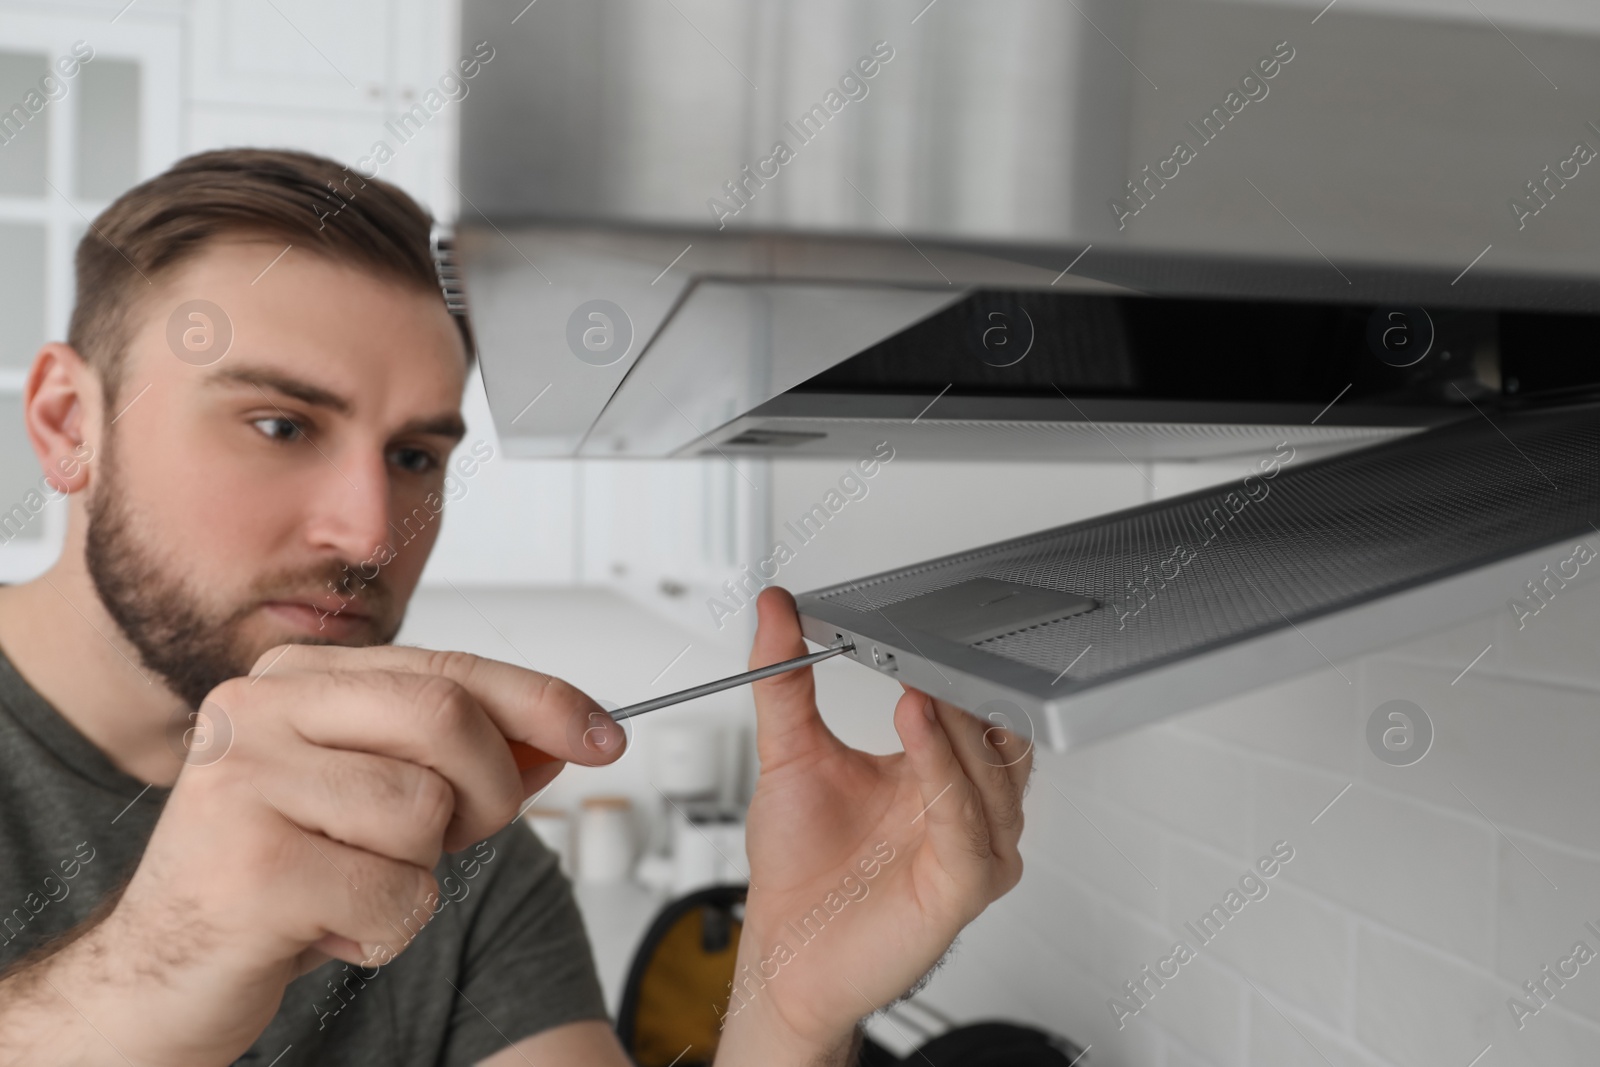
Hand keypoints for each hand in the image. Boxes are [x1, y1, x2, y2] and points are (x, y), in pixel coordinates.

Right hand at [0, 645, 621, 1066]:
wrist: (158, 976)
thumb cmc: (271, 878)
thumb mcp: (369, 801)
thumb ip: (456, 760)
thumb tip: (564, 734)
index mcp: (292, 677)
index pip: (449, 667)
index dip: (543, 700)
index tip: (606, 733)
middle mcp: (257, 709)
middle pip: (447, 720)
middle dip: (489, 792)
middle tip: (456, 838)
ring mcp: (242, 782)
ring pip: (424, 817)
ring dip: (414, 876)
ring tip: (348, 885)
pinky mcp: (247, 867)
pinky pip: (394, 898)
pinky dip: (382, 933)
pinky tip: (321, 927)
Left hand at [715, 589, 1028, 1061]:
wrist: (783, 955)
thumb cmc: (798, 870)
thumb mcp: (788, 752)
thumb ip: (783, 679)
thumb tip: (774, 610)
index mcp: (935, 775)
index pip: (973, 710)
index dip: (951, 668)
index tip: (918, 627)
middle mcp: (963, 811)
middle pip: (997, 738)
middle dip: (966, 693)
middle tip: (928, 653)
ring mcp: (971, 850)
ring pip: (991, 777)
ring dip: (956, 730)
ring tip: (918, 690)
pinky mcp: (964, 889)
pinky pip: (969, 828)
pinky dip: (947, 778)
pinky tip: (920, 734)